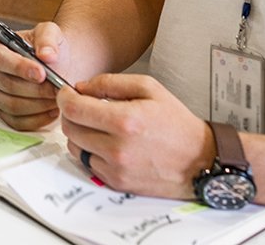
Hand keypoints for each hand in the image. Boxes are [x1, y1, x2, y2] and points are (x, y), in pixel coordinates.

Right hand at [0, 21, 68, 129]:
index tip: (42, 74)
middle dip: (36, 89)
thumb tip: (46, 55)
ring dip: (39, 105)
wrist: (55, 65)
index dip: (20, 68)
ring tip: (57, 98)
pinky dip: (38, 119)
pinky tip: (52, 110)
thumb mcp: (50, 33)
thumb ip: (48, 38)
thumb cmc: (48, 48)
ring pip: (13, 106)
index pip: (0, 59)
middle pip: (8, 85)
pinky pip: (17, 122)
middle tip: (57, 88)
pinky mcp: (3, 112)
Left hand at [57, 73, 215, 198]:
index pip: (73, 109)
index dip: (64, 97)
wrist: (200, 160)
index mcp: (124, 121)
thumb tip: (81, 87)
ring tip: (97, 125)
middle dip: (70, 113)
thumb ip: (110, 82)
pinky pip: (88, 163)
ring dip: (79, 132)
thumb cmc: (176, 124)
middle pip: (69, 128)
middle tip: (81, 106)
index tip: (66, 92)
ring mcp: (116, 169)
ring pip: (75, 147)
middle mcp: (117, 148)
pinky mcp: (117, 182)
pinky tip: (106, 142)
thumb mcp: (149, 88)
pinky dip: (91, 151)